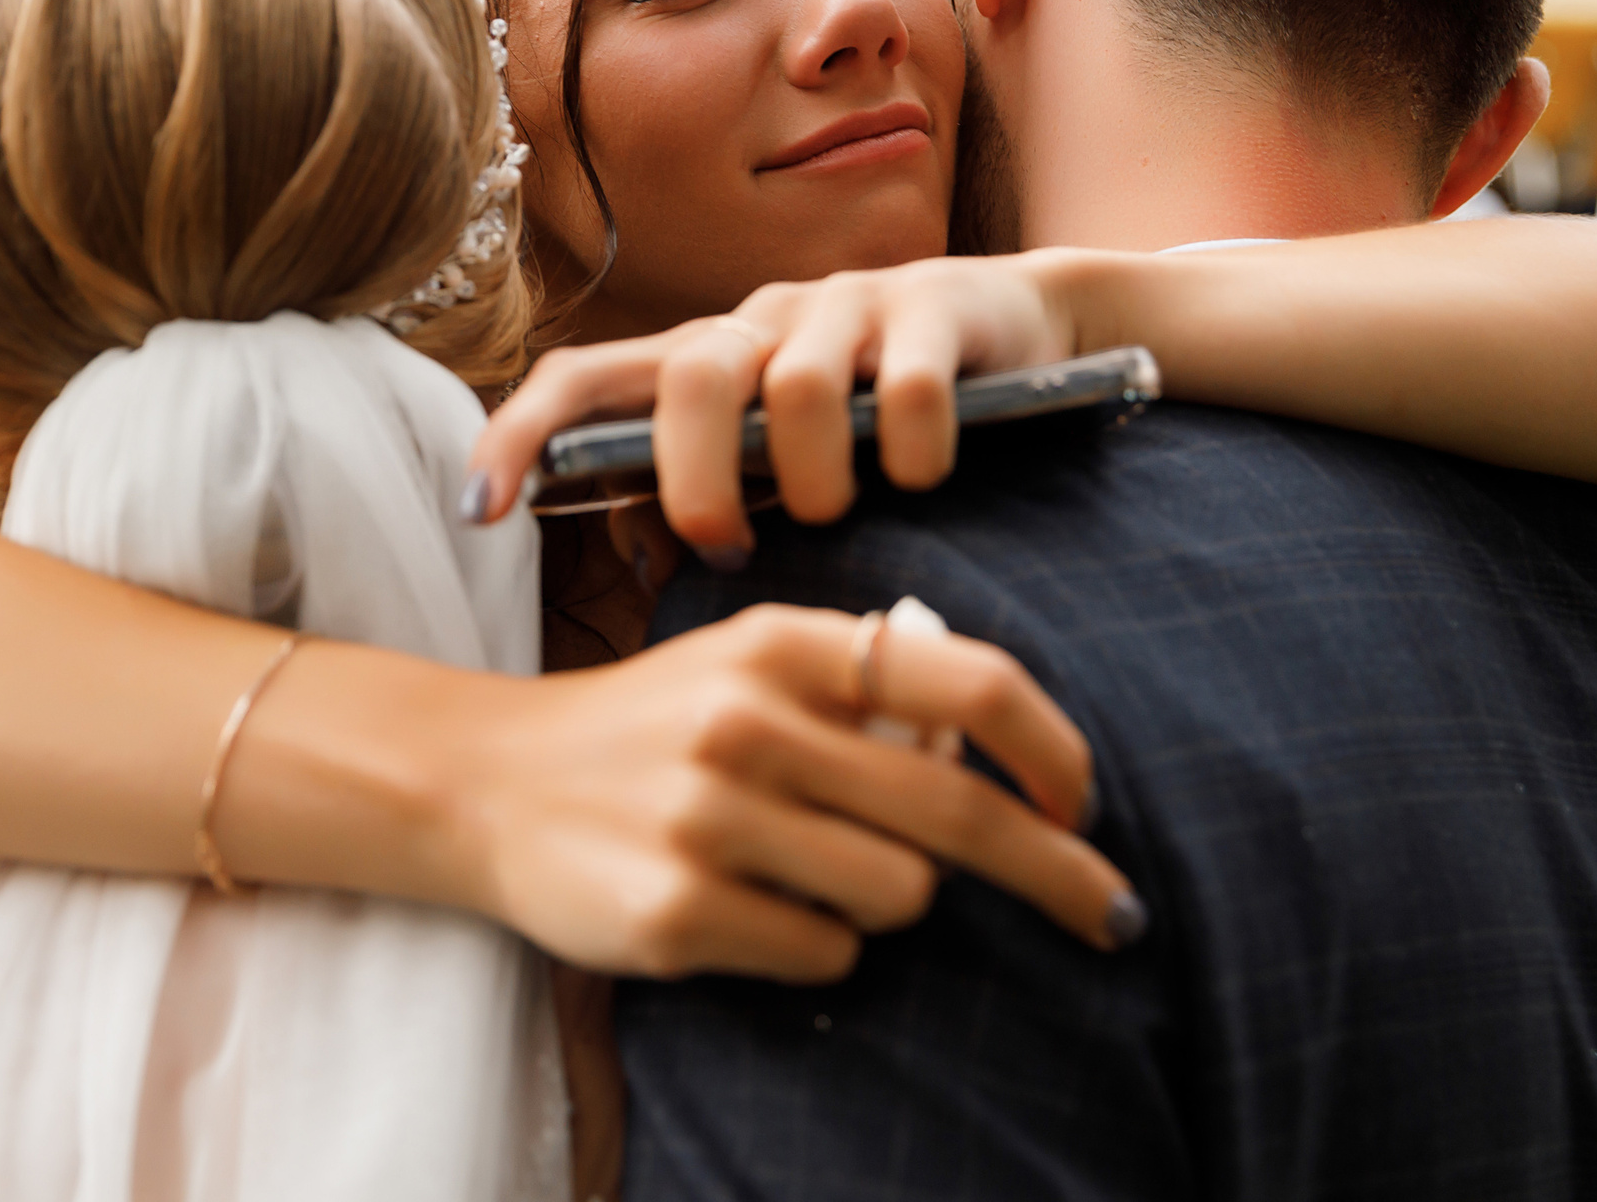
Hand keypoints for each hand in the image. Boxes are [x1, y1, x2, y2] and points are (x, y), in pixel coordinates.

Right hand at [441, 603, 1140, 978]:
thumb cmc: (652, 725)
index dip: (1052, 749)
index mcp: (780, 643)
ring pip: (899, 895)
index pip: (965, 684)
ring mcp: (707, 819)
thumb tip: (1000, 760)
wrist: (485, 782)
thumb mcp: (746, 663)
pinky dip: (813, 943)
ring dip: (885, 900)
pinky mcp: (676, 911)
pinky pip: (824, 952)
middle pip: (957, 814)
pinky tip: (750, 909)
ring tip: (809, 872)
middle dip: (1056, 870)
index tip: (1086, 801)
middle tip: (1111, 913)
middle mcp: (746, 721)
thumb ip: (863, 687)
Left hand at [470, 255, 1087, 559]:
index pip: (583, 378)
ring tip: (839, 514)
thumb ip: (710, 507)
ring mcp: (846, 306)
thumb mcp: (783, 468)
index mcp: (705, 360)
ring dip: (812, 479)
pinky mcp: (933, 307)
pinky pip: (904, 390)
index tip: (477, 514)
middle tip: (728, 546)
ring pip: (794, 389)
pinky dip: (910, 454)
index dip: (519, 436)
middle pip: (690, 375)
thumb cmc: (877, 419)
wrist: (1020, 331)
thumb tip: (640, 552)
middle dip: (696, 480)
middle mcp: (760, 319)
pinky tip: (923, 478)